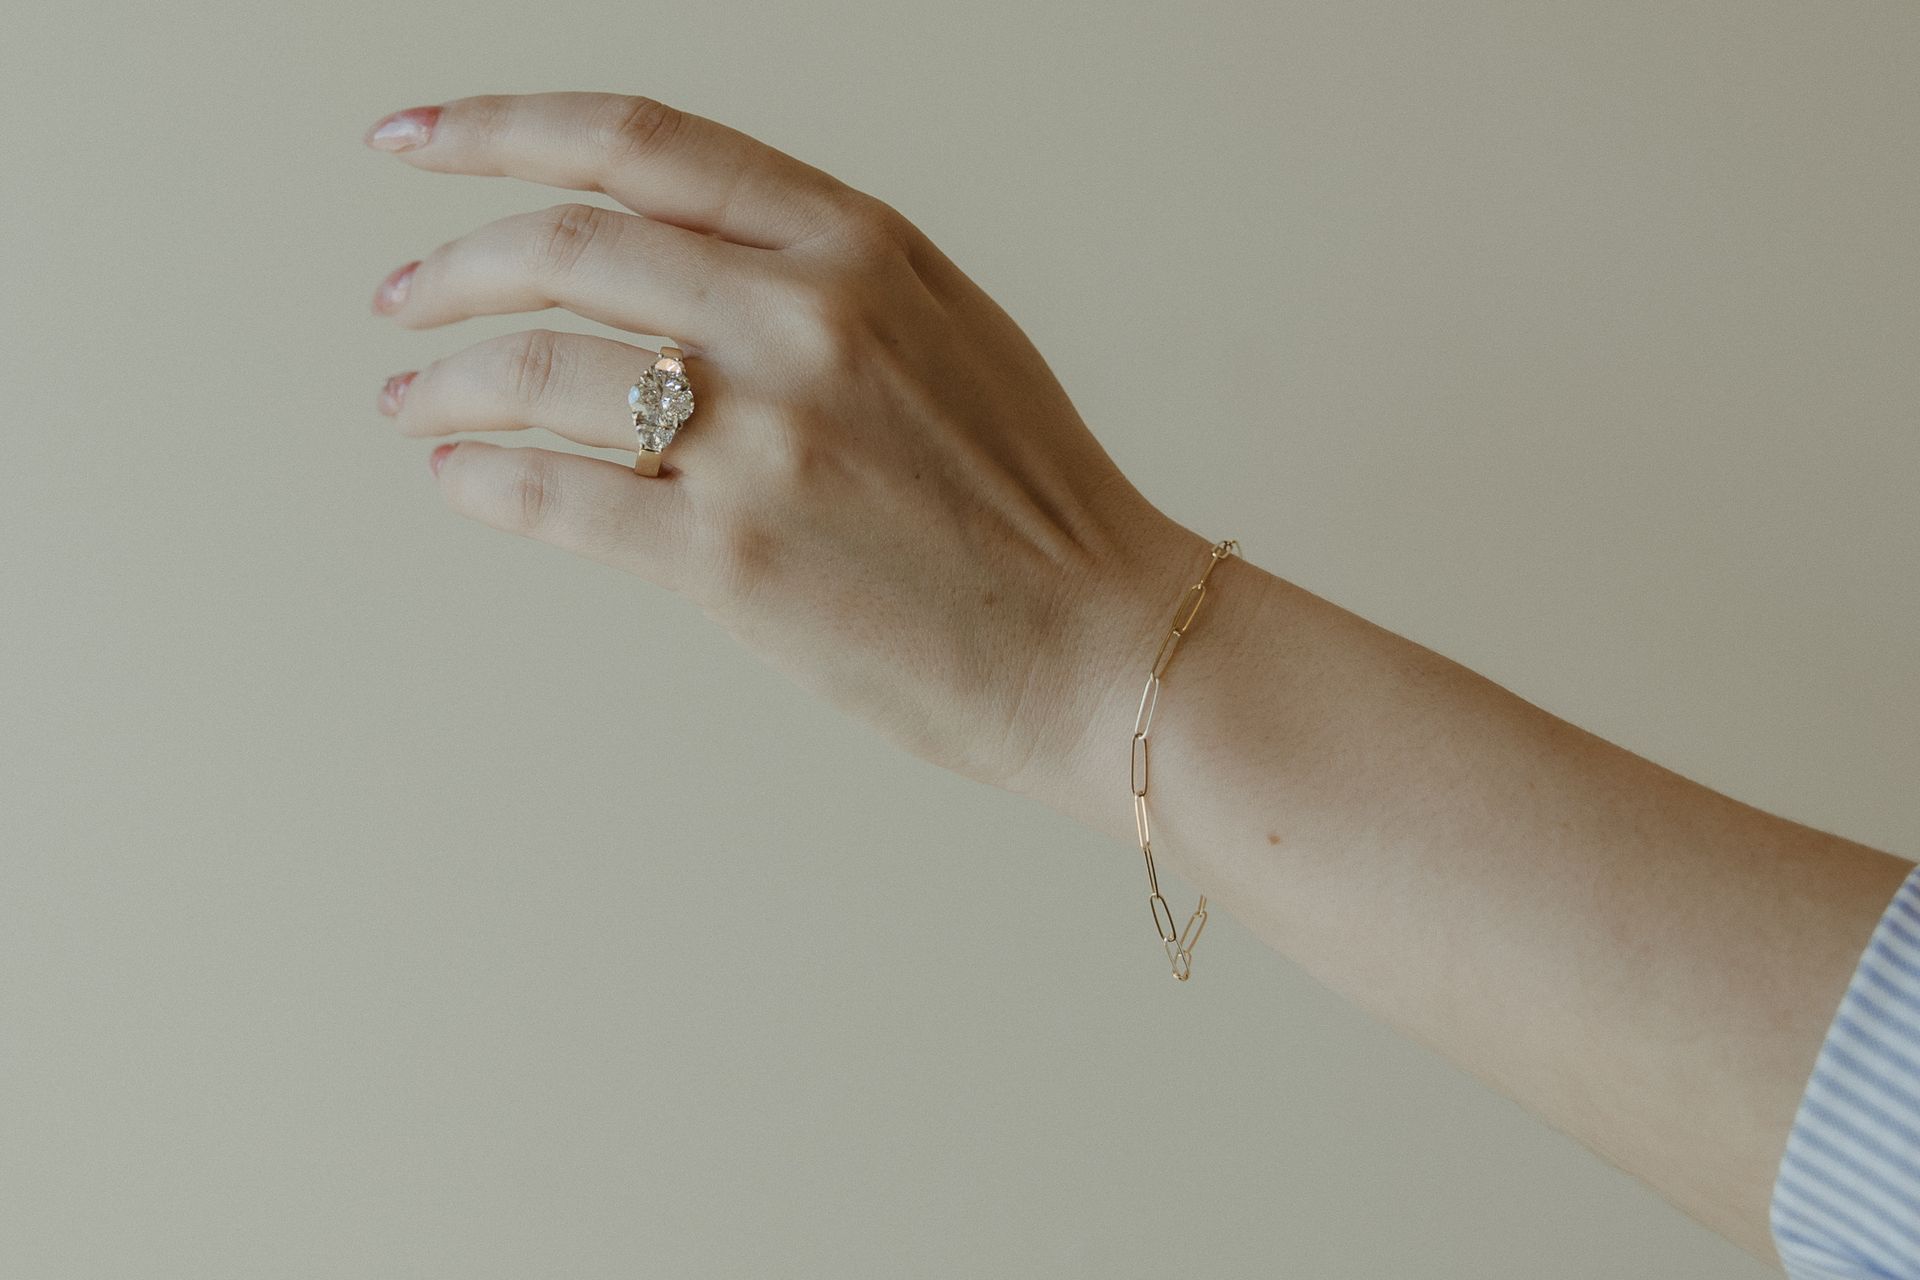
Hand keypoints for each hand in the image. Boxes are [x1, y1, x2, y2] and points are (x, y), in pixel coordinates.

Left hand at [367, 91, 1210, 803]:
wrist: (1104, 646)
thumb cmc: (1033, 499)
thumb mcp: (949, 328)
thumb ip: (821, 270)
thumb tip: (671, 254)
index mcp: (858, 244)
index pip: (638, 142)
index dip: (501, 126)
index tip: (416, 141)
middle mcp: (806, 317)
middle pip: (563, 246)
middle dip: (449, 267)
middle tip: (401, 299)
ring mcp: (767, 437)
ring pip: (538, 369)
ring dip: (444, 382)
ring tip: (413, 403)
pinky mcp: (732, 558)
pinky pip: (556, 494)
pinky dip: (482, 478)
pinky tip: (462, 478)